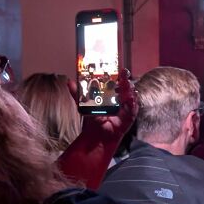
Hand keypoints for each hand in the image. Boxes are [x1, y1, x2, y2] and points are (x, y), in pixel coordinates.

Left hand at [58, 70, 138, 188]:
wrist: (97, 135)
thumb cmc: (93, 118)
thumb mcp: (83, 104)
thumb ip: (77, 94)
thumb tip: (69, 82)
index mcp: (110, 93)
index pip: (116, 80)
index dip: (118, 74)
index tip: (118, 68)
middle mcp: (120, 97)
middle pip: (126, 85)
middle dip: (126, 78)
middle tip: (123, 73)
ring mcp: (126, 106)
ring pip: (131, 94)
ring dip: (130, 88)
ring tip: (127, 84)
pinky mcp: (130, 115)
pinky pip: (134, 107)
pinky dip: (133, 102)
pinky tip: (130, 98)